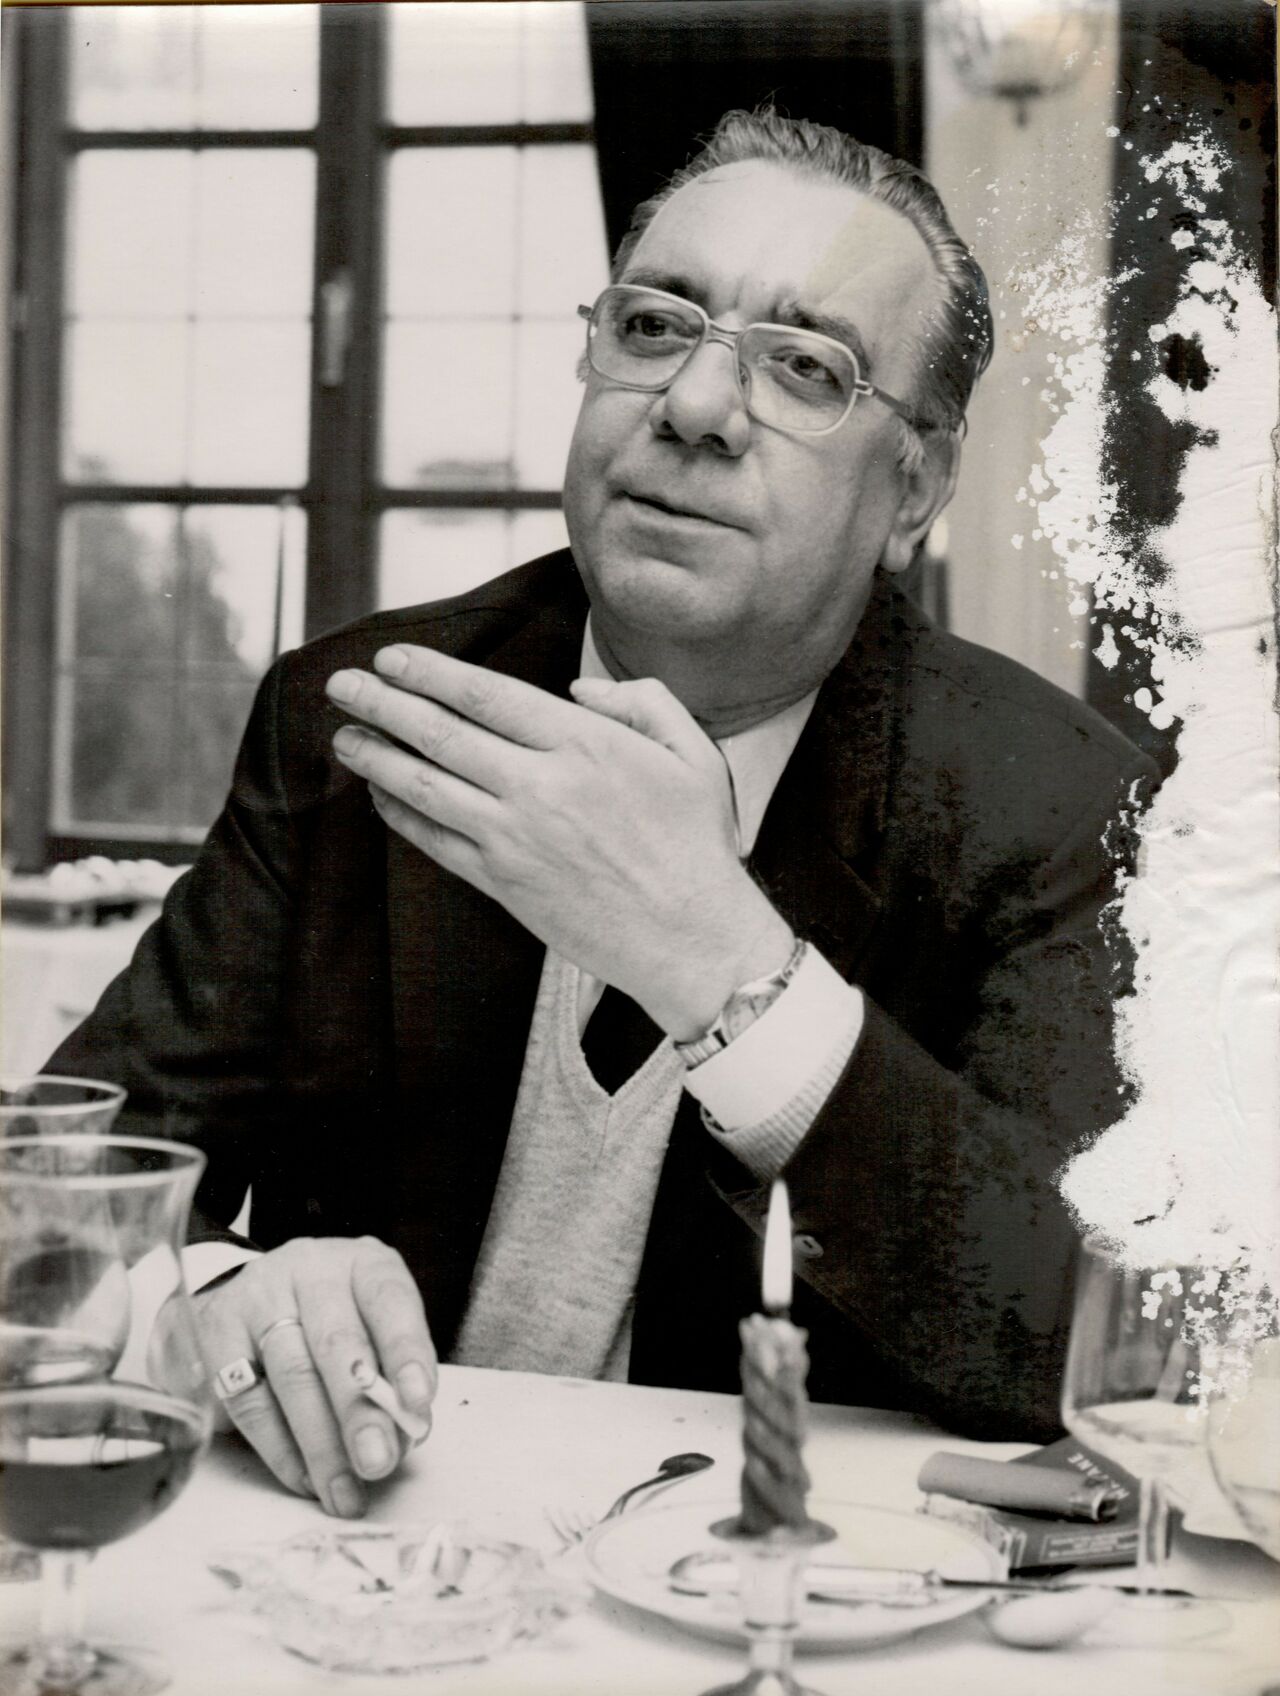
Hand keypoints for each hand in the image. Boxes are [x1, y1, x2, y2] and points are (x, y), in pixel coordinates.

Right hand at [193, 1237, 436, 1517]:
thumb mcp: (371, 1330)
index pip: (389, 1300)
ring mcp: (258, 1298)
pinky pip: (249, 1402)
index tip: (417, 1401)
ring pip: (292, 1376)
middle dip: (360, 1411)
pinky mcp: (216, 1335)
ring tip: (344, 1491)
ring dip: (321, 1444)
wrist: (243, 1303)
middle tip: (377, 1463)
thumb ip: (389, 1377)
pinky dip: (280, 1449)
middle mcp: (310, 1270)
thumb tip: (402, 1435)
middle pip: (336, 1343)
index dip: (406, 1351)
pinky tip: (304, 1478)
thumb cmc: (329, 1323)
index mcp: (362, 1264)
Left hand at [325, 647, 793, 1037]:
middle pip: (440, 733)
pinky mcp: (502, 882)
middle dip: (383, 703)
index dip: (430, 673)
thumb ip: (642, 701)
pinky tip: (379, 795)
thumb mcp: (693, 754)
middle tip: (342, 684)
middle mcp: (540, 786)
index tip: (392, 658)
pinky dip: (400, 814)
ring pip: (425, 786)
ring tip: (342, 735)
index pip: (485, 695)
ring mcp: (514, 838)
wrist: (691, 940)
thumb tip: (579, 690)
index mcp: (585, 744)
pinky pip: (435, 840)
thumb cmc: (697, 845)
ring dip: (376, 757)